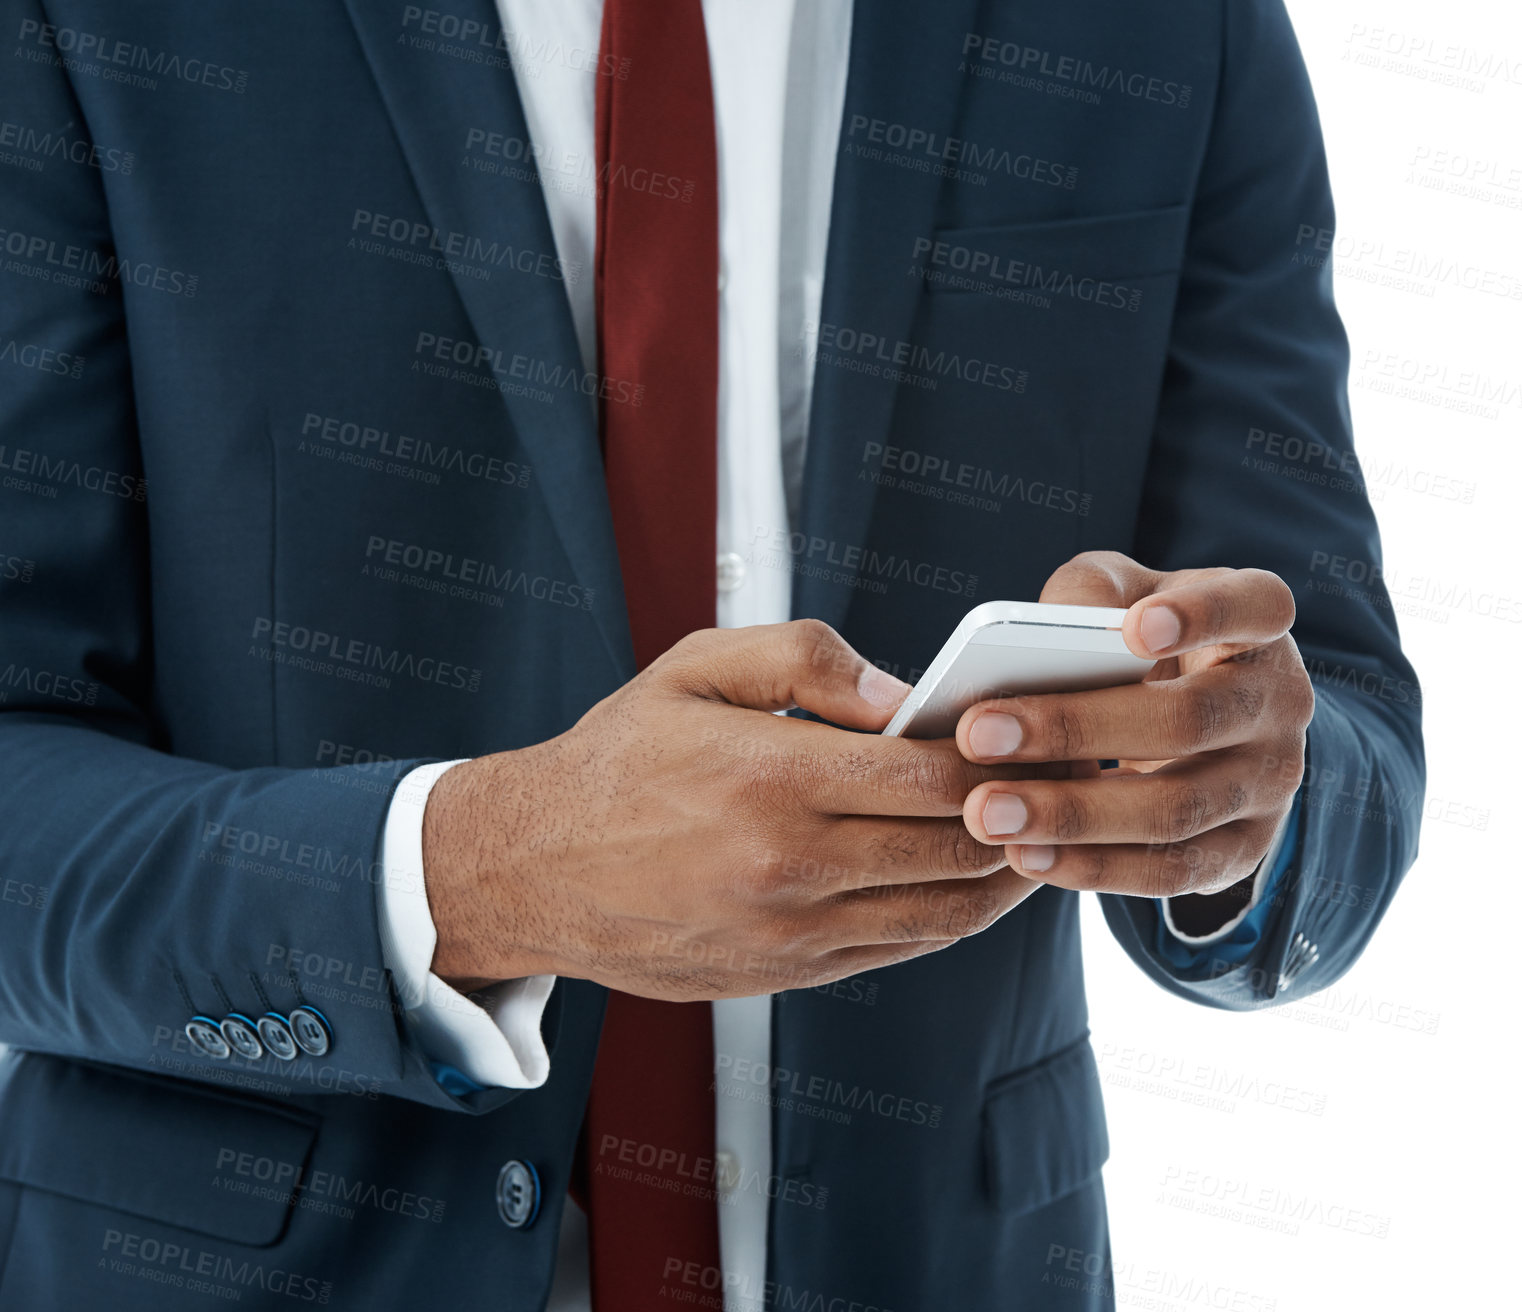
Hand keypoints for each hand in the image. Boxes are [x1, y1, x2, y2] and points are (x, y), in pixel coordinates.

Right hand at [423, 621, 1058, 999]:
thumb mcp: (694, 668)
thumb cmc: (618, 758)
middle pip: (957, 848)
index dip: (1003, 759)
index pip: (934, 777)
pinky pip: (900, 948)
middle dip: (1023, 814)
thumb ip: (806, 659)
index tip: (1036, 737)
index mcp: (773, 779)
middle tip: (1063, 782)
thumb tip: (902, 693)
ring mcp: (792, 933)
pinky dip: (950, 915)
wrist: (537, 868)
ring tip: (1034, 833)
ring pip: (944, 913)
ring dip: (1004, 875)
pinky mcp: (786, 973)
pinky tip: (966, 879)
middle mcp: (790, 866)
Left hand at [956, 552, 1312, 910]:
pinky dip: (1094, 868)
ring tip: (987, 814)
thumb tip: (1046, 626)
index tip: (1133, 630)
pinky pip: (1170, 872)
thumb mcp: (1126, 596)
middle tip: (978, 735)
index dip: (1202, 615)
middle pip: (1189, 720)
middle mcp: (1280, 703)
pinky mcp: (1242, 851)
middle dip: (1075, 730)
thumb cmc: (1143, 641)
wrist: (1198, 727)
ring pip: (1176, 809)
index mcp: (1258, 623)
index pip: (1254, 606)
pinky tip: (1026, 856)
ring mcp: (1269, 784)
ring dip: (1072, 815)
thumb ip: (1091, 593)